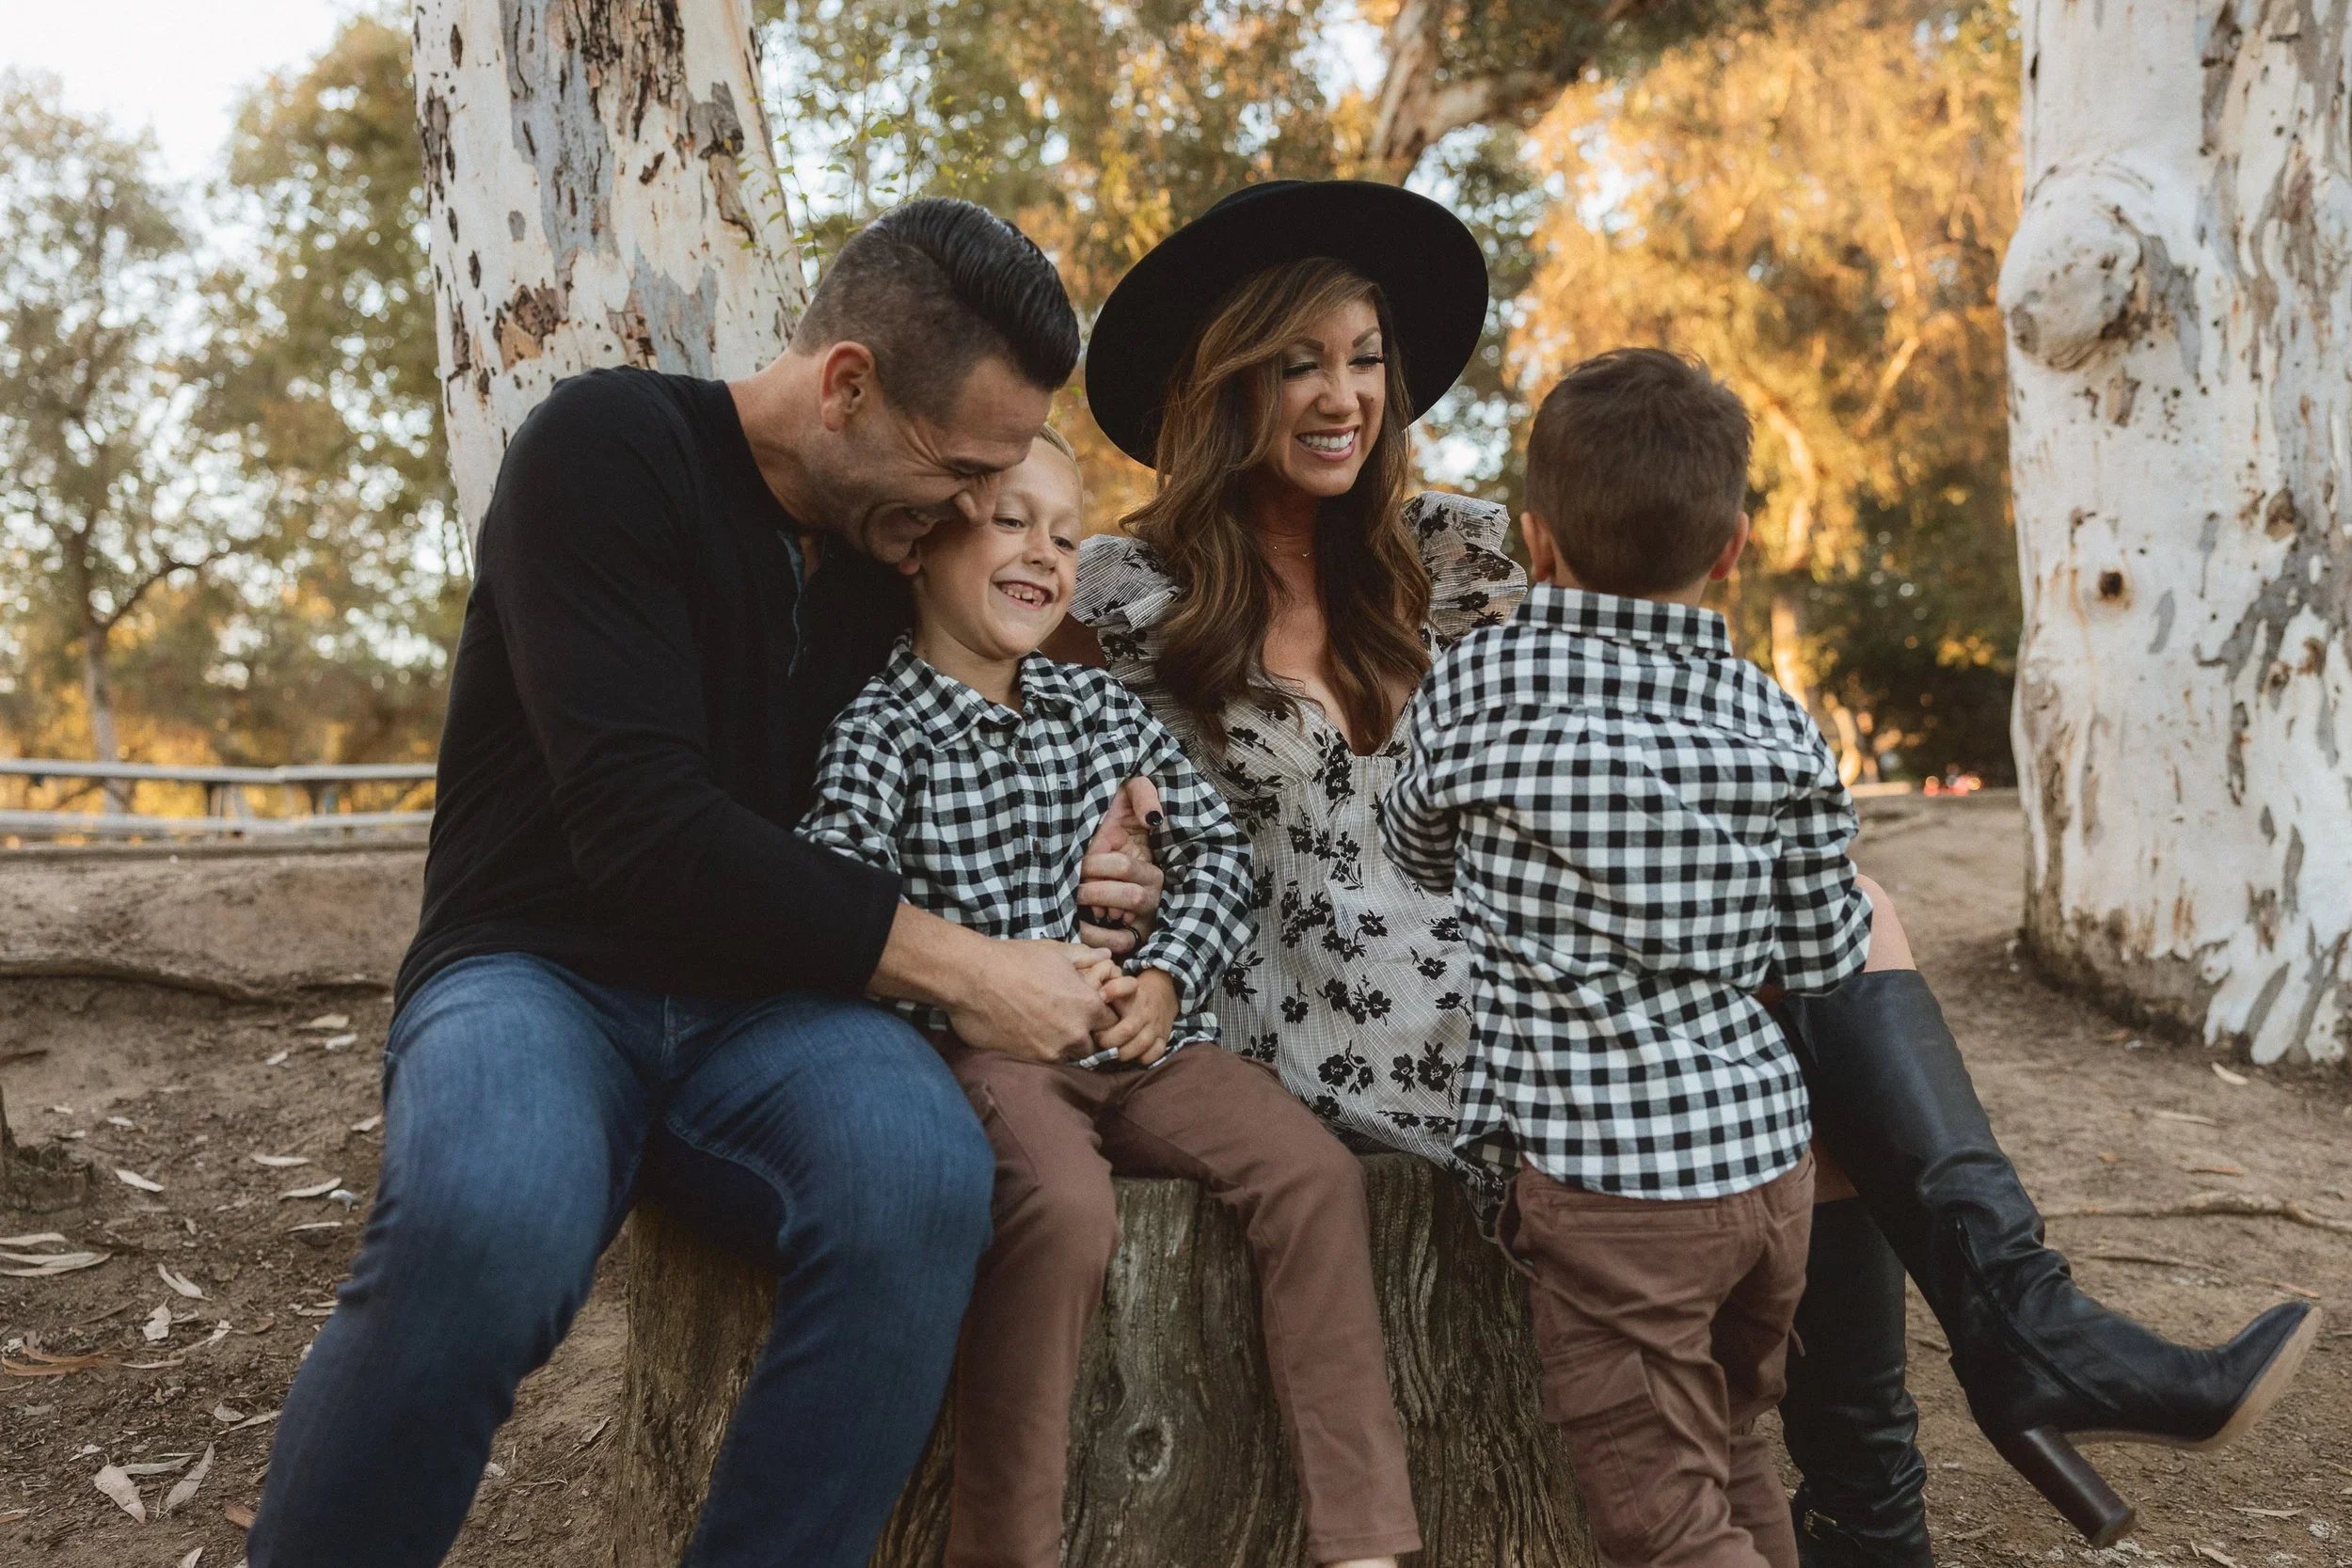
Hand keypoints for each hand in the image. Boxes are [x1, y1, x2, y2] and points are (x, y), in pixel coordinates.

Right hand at [947, 939, 1115, 1061]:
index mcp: (1088, 1005)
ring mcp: (1052, 1051)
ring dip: (1062, 1044)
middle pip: (1093, 1043)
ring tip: (1045, 1027)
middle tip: (1064, 1019)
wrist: (974, 978)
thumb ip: (1085, 957)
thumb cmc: (1016, 960)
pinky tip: (1028, 1033)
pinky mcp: (1029, 1061)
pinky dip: (1041, 1049)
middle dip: (1083, 1033)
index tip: (1086, 1008)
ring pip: (1069, 1055)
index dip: (1099, 1013)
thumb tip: (1105, 954)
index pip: (1110, 1020)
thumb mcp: (1055, 952)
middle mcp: (1075, 1033)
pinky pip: (1046, 1060)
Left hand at [1078, 775, 1165, 954]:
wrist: (1092, 839)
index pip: (1125, 867)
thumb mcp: (1128, 795)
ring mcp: (1140, 916)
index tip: (1080, 862)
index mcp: (1149, 864)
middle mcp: (1150, 892)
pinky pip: (1120, 944)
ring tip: (1075, 905)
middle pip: (1130, 897)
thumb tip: (1153, 817)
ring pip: (1125, 924)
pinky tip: (1080, 926)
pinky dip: (1099, 939)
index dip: (1098, 865)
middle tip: (1075, 887)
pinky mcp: (1129, 935)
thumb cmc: (1111, 820)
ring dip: (1096, 916)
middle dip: (1096, 891)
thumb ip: (1142, 794)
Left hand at [1091, 967, 1178, 1065]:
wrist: (1163, 992)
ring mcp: (1156, 1027)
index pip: (1121, 995)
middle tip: (1099, 1041)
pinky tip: (1132, 1055)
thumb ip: (1110, 988)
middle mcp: (1145, 1013)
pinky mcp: (1163, 1038)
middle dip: (1109, 1041)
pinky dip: (1143, 1058)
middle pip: (1127, 1031)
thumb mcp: (1121, 985)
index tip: (1097, 1020)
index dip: (1107, 1007)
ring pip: (1142, 1045)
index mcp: (1133, 998)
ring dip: (1124, 1052)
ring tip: (1113, 1051)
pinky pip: (1156, 1053)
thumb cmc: (1135, 993)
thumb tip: (1099, 996)